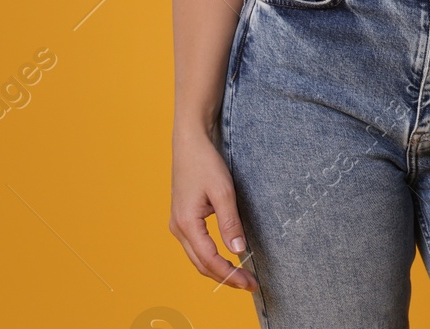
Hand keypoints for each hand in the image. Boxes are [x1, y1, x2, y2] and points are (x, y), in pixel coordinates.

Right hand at [169, 129, 257, 292]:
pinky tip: (227, 259)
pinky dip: (211, 258)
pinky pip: (197, 247)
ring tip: (241, 276)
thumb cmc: (205, 163)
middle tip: (250, 284)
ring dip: (218, 270)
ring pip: (198, 258)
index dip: (230, 275)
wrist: (189, 144)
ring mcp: (179, 225)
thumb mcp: (223, 191)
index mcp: (186, 224)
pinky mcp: (183, 220)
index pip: (210, 260)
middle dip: (226, 278)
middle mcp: (178, 229)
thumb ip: (230, 222)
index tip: (250, 282)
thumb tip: (239, 250)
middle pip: (202, 265)